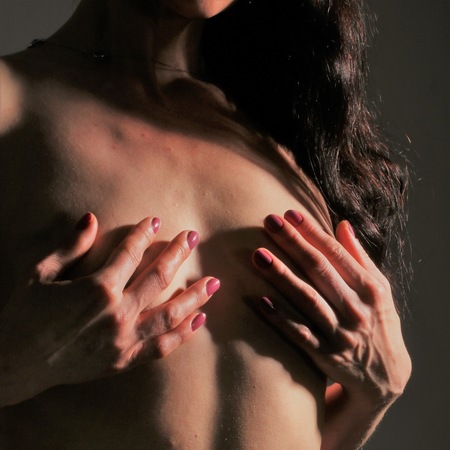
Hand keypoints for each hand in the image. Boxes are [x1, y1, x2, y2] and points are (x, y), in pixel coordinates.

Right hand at [0, 213, 218, 406]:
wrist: (13, 364)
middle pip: (159, 277)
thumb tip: (91, 218)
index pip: (130, 252)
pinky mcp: (123, 361)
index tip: (156, 221)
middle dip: (178, 253)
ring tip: (213, 282)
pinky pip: (162, 347)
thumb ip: (71, 246)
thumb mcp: (41, 274)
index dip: (144, 233)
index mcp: (97, 288)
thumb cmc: (24, 315)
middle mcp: (117, 313)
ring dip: (194, 296)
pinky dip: (183, 334)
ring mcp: (124, 339)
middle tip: (193, 237)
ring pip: (170, 313)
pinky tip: (199, 320)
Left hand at [252, 210, 410, 448]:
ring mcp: (340, 333)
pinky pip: (299, 335)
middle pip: (319, 271)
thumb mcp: (379, 289)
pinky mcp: (326, 356)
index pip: (336, 253)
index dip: (312, 232)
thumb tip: (343, 224)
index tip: (289, 213)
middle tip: (269, 221)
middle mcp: (356, 309)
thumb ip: (359, 257)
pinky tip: (260, 300)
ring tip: (258, 255)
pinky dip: (280, 318)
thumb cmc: (378, 321)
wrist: (385, 376)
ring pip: (307, 300)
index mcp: (370, 288)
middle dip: (293, 244)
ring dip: (282, 277)